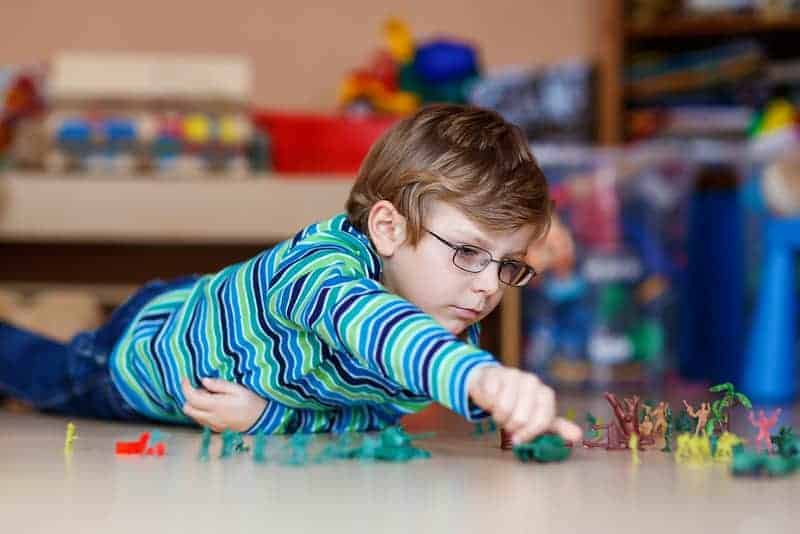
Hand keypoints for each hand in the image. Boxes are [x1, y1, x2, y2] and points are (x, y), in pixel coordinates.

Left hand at [181, 377, 266, 432]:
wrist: (261, 420)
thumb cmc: (251, 402)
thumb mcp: (238, 389)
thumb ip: (219, 385)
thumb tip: (203, 381)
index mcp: (216, 406)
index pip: (192, 397)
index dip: (185, 387)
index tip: (185, 378)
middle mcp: (211, 418)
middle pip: (187, 409)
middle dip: (188, 397)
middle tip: (201, 388)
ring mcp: (213, 425)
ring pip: (193, 415)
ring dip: (194, 404)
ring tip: (209, 396)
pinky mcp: (216, 429)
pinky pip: (200, 420)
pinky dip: (200, 411)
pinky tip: (212, 405)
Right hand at [467, 366, 581, 445]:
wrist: (494, 381)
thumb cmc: (518, 404)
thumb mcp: (539, 416)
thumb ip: (558, 427)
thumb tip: (578, 437)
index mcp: (545, 394)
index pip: (542, 420)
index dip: (529, 434)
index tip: (518, 439)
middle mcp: (532, 381)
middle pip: (520, 418)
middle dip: (509, 425)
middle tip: (507, 421)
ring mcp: (513, 375)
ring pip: (502, 409)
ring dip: (496, 415)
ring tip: (498, 411)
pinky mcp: (494, 373)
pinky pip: (488, 398)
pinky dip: (486, 404)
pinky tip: (489, 398)